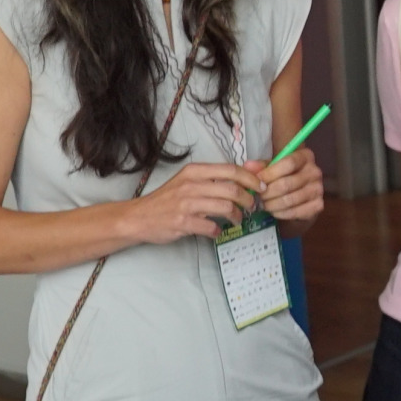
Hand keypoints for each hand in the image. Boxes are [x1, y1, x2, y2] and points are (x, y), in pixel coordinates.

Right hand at [124, 161, 262, 243]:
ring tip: (238, 220)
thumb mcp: (188, 181)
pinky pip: (212, 227)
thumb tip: (247, 175)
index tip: (261, 187)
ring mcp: (187, 204)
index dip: (252, 179)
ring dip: (238, 216)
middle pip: (233, 190)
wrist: (139, 217)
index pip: (231, 170)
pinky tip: (216, 230)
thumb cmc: (168, 199)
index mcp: (195, 171)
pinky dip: (219, 231)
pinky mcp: (183, 222)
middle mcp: (191, 184)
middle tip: (251, 207)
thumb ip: (213, 178)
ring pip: (226, 208)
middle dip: (249, 200)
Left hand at [252, 149, 324, 228]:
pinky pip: (295, 212)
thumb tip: (248, 166)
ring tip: (263, 204)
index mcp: (305, 156)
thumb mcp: (272, 168)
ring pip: (290, 199)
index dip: (270, 173)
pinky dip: (281, 213)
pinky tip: (274, 211)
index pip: (289, 163)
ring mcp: (318, 189)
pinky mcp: (318, 205)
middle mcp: (315, 171)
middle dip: (268, 192)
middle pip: (287, 184)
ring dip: (272, 204)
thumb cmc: (284, 177)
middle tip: (257, 197)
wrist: (300, 196)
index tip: (256, 180)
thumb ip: (260, 167)